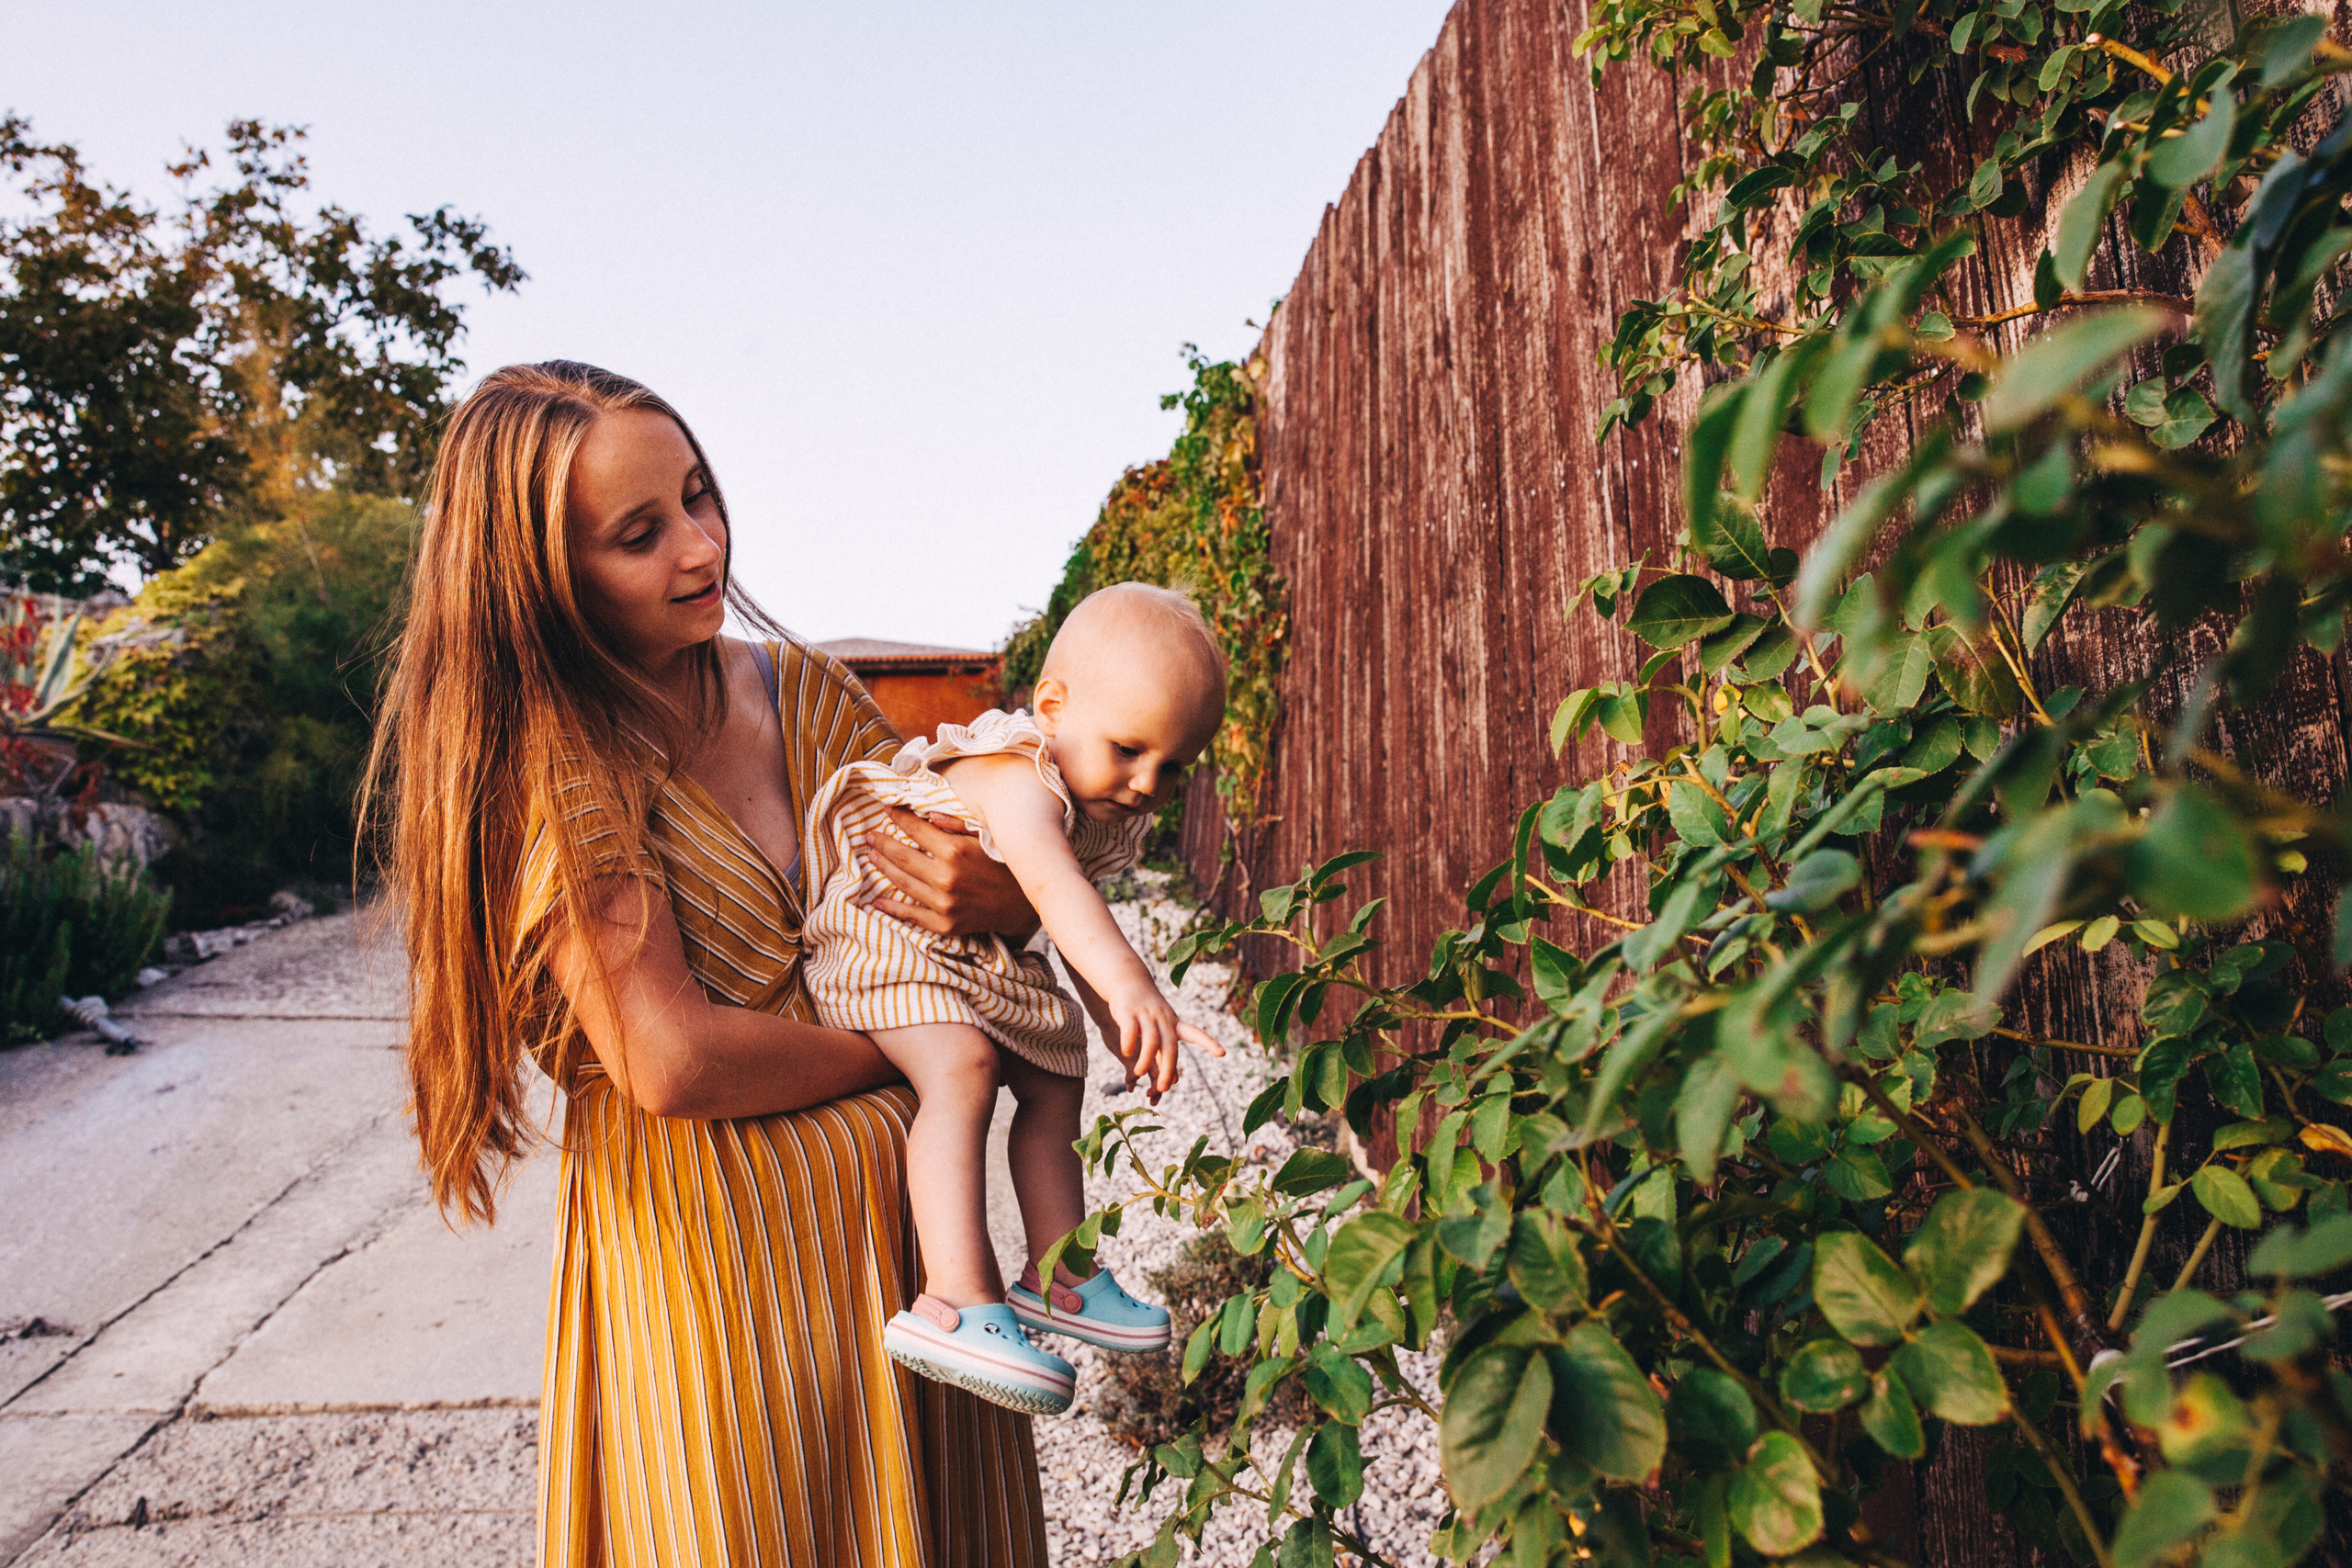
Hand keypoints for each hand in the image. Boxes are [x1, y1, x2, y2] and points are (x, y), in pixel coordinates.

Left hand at [858, 806, 1040, 938]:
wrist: (1024, 905)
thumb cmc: (1006, 865)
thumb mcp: (985, 837)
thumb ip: (956, 824)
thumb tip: (928, 813)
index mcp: (955, 851)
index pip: (916, 829)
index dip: (898, 817)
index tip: (887, 810)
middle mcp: (945, 877)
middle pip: (901, 856)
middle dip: (882, 843)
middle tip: (869, 835)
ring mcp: (943, 903)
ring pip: (902, 882)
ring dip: (883, 868)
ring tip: (872, 857)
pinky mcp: (944, 924)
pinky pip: (911, 914)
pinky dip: (891, 907)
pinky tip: (877, 901)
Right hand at [1105, 980, 1223, 1101]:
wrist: (1129, 981)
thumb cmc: (1148, 1013)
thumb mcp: (1161, 1031)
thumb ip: (1165, 1054)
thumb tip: (1173, 1081)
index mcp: (1174, 1024)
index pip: (1195, 1034)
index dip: (1209, 1043)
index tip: (1223, 1053)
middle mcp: (1163, 1019)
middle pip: (1170, 1047)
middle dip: (1168, 1070)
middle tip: (1163, 1089)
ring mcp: (1146, 1015)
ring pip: (1152, 1041)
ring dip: (1146, 1061)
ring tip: (1139, 1074)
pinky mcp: (1128, 1012)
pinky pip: (1131, 1031)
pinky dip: (1130, 1044)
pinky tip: (1127, 1053)